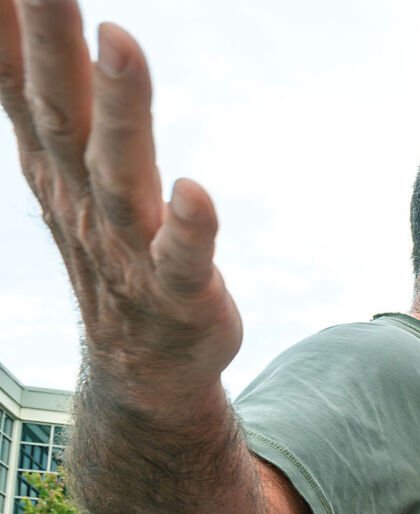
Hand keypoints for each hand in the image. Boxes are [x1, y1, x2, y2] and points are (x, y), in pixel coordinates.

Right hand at [0, 5, 241, 399]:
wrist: (141, 366)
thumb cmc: (106, 243)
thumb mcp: (61, 163)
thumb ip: (38, 84)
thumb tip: (13, 4)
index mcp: (54, 163)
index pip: (21, 84)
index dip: (9, 28)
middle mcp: (82, 196)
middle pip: (62, 110)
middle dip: (51, 40)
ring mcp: (127, 245)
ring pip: (120, 171)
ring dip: (121, 107)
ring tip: (119, 39)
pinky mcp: (178, 291)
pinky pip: (182, 259)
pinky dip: (188, 228)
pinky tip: (196, 192)